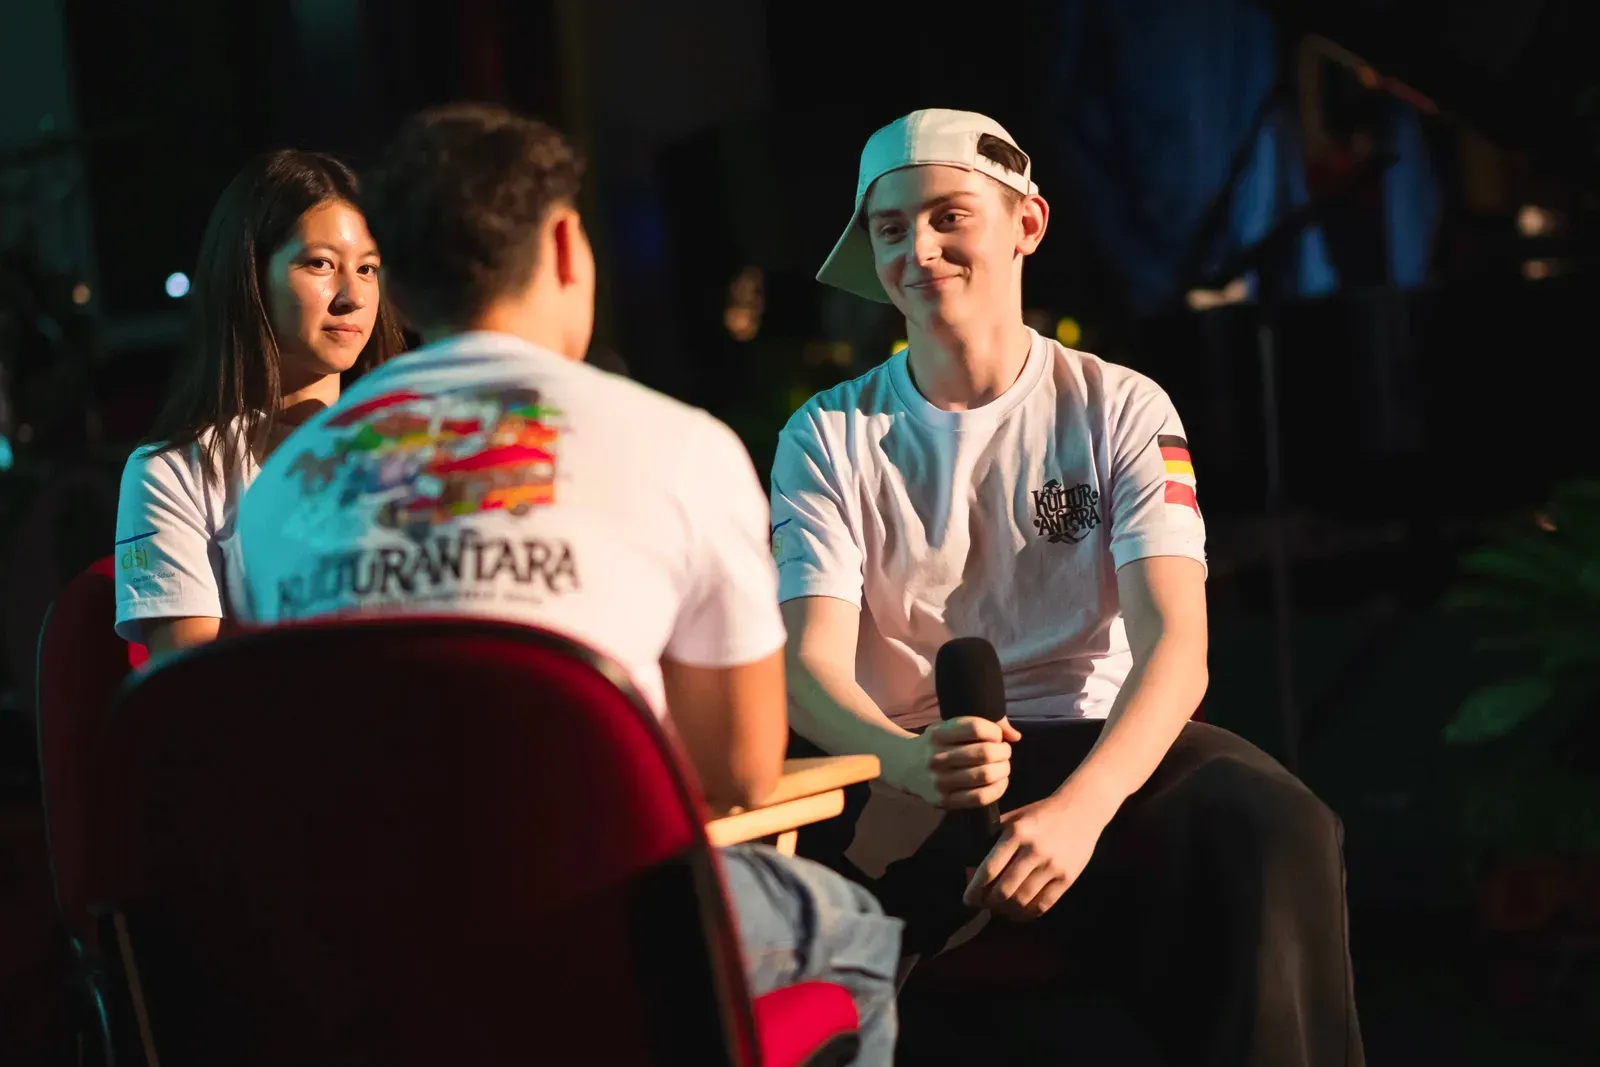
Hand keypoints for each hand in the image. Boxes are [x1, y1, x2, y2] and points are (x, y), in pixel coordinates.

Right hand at [883, 717, 1021, 808]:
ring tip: (1003, 766)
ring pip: (984, 776)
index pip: (976, 728)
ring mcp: (939, 781)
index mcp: (937, 734)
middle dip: (1003, 752)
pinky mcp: (943, 800)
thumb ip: (980, 726)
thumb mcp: (948, 728)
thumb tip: (1015, 736)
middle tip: (1004, 752)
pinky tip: (1000, 782)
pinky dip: (997, 789)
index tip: (997, 735)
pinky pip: (979, 798)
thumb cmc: (935, 744)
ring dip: (1003, 770)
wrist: (904, 766)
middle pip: (984, 753)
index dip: (995, 731)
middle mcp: (936, 757)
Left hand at [962, 786, 1117, 920]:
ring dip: (1005, 911)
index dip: (974, 890)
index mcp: (1016, 832)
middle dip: (988, 904)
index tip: (967, 899)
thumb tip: (972, 869)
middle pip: (1003, 890)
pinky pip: (1043, 905)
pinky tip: (1017, 914)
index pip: (989, 870)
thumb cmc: (1042, 813)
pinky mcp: (1067, 878)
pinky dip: (1026, 915)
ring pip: (1022, 901)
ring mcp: (1052, 866)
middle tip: (982, 906)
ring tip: (998, 910)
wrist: (1082, 809)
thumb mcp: (1015, 817)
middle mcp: (1033, 850)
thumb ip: (993, 838)